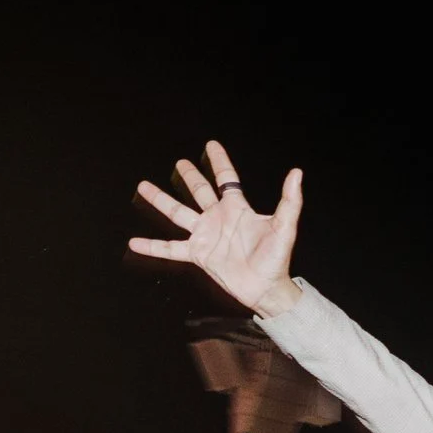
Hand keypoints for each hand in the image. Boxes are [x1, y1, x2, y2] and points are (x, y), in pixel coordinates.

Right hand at [127, 141, 304, 317]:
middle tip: (180, 162)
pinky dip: (153, 246)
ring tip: (143, 186)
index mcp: (237, 208)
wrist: (265, 288)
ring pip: (178, 213)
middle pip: (199, 191)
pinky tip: (135, 242)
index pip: (226, 178)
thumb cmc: (277, 259)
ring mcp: (205, 235)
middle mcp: (218, 218)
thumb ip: (290, 200)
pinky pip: (170, 248)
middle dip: (190, 176)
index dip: (219, 161)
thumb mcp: (284, 227)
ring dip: (161, 200)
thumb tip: (297, 173)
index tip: (211, 144)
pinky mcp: (198, 254)